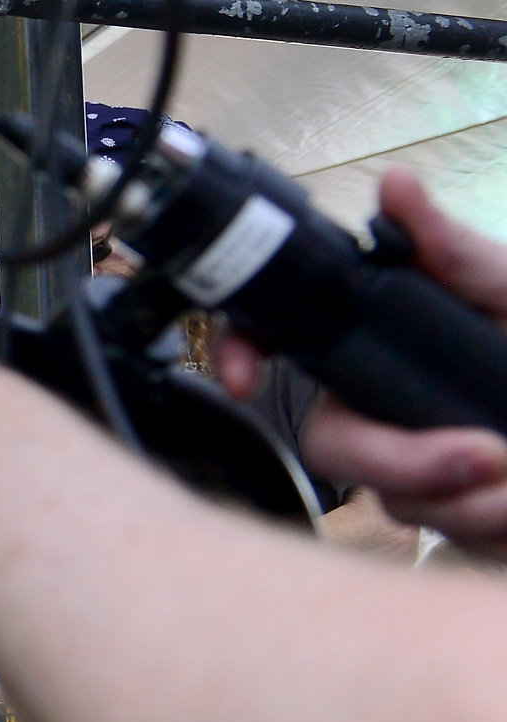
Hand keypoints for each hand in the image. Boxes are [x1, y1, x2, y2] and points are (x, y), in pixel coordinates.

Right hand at [213, 170, 506, 553]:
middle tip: (485, 455)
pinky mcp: (449, 514)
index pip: (278, 345)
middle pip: (335, 447)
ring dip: (470, 500)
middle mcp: (382, 406)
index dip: (241, 353)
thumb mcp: (505, 286)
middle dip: (407, 463)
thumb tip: (396, 185)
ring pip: (395, 502)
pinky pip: (442, 536)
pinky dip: (489, 526)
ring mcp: (411, 467)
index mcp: (379, 345)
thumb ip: (450, 248)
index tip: (245, 379)